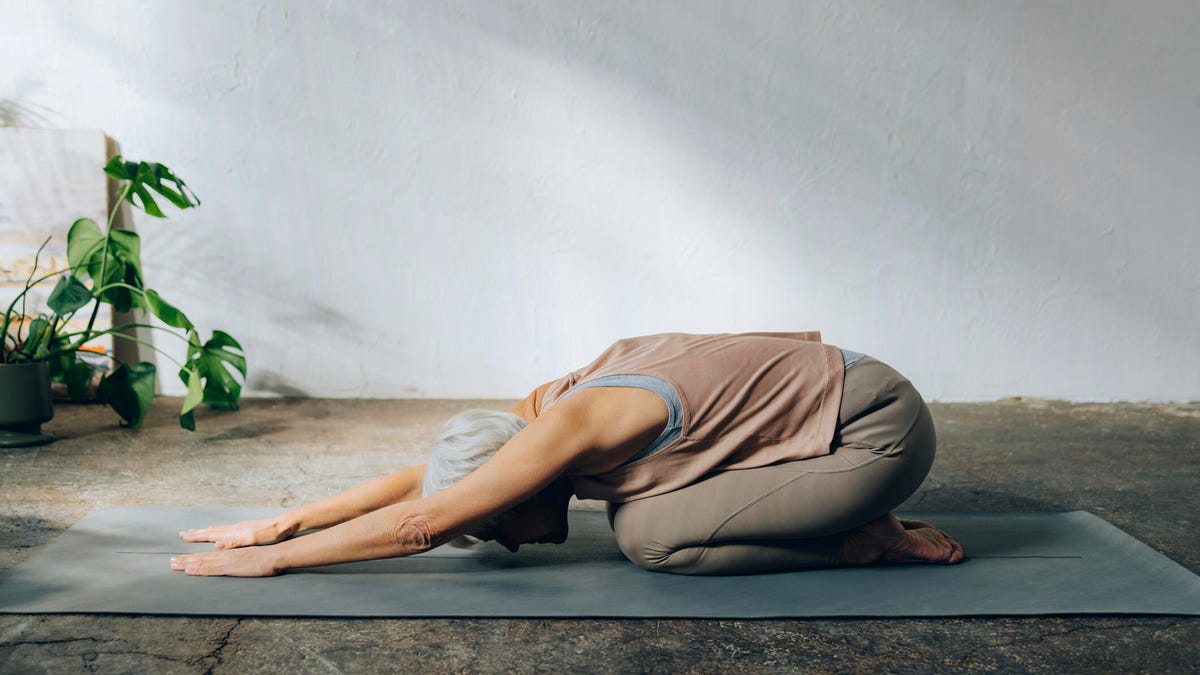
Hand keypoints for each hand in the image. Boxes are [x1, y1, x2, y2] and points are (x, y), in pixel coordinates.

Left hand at [170, 546, 281, 576]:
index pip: (208, 557)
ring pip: (202, 562)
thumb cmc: (266, 559)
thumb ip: (240, 563)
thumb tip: (235, 566)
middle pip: (201, 558)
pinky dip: (198, 569)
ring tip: (173, 564)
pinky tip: (189, 570)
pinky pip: (211, 569)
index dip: (194, 558)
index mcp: (230, 556)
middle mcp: (226, 557)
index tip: (182, 559)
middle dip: (185, 560)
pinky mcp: (230, 568)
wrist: (275, 556)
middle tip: (170, 562)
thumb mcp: (251, 561)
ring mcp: (227, 561)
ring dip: (186, 563)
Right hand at [179, 517, 297, 548]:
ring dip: (205, 531)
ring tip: (196, 532)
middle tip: (183, 533)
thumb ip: (234, 541)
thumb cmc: (270, 534)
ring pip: (217, 530)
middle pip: (211, 531)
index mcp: (233, 533)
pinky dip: (217, 531)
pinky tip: (219, 533)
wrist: (283, 525)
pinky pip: (226, 530)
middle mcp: (234, 529)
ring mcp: (240, 528)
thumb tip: (216, 544)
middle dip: (196, 533)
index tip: (184, 536)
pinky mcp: (245, 529)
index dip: (197, 536)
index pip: (210, 535)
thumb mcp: (253, 539)